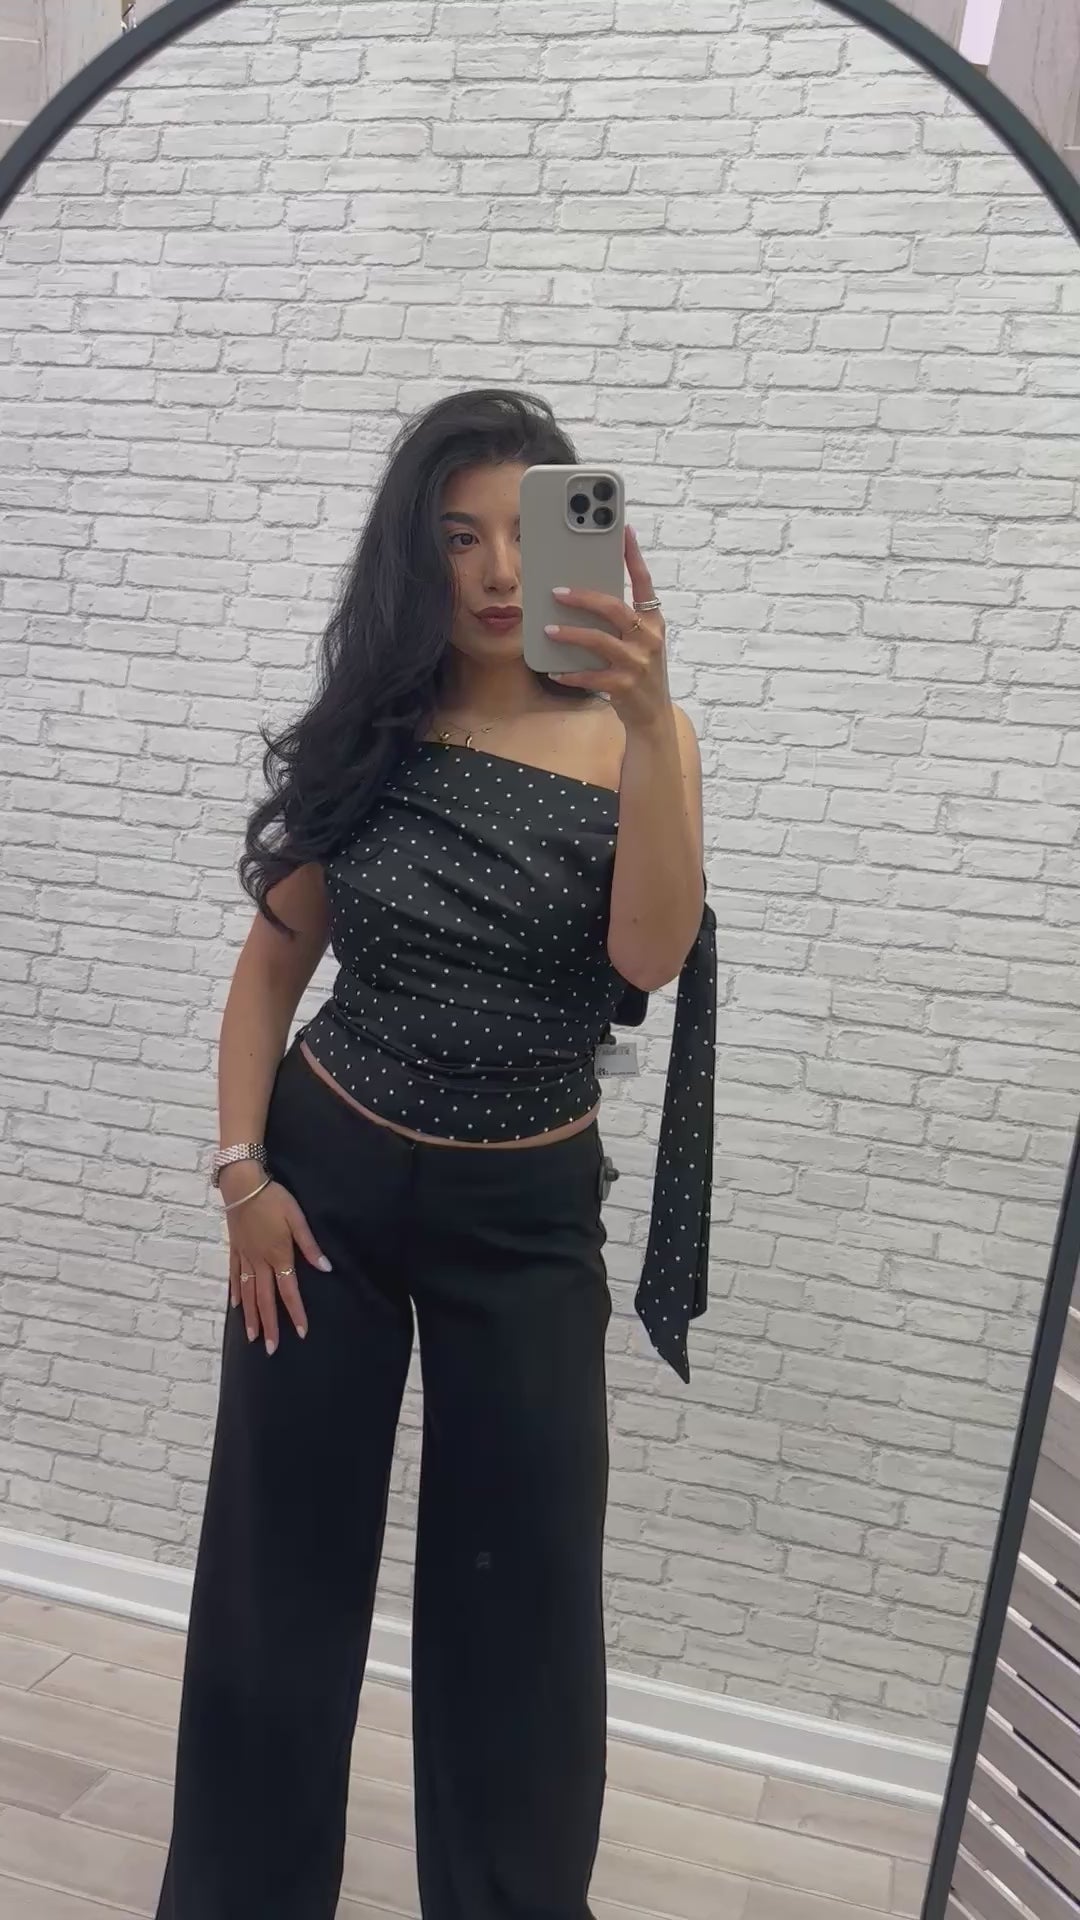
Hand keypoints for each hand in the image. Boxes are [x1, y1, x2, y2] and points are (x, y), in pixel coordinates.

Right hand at [222, 1168, 330, 1353]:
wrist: (242, 1184)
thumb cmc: (274, 1198)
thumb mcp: (297, 1218)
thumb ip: (309, 1245)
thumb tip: (325, 1268)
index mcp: (278, 1254)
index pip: (289, 1290)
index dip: (296, 1312)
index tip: (301, 1332)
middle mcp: (260, 1261)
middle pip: (265, 1299)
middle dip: (270, 1325)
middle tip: (271, 1349)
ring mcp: (245, 1256)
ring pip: (247, 1293)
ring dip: (251, 1317)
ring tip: (252, 1337)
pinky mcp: (235, 1249)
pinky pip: (234, 1276)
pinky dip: (235, 1293)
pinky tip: (237, 1307)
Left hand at [545, 525, 669, 731]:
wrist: (652, 716)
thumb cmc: (640, 671)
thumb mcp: (640, 642)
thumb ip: (620, 620)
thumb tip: (584, 595)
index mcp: (653, 621)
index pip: (644, 582)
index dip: (633, 556)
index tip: (623, 531)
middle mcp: (649, 638)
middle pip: (614, 608)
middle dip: (583, 598)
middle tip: (557, 592)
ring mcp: (638, 663)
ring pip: (599, 640)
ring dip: (570, 634)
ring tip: (548, 630)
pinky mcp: (623, 686)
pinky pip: (590, 676)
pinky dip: (569, 673)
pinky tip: (554, 670)